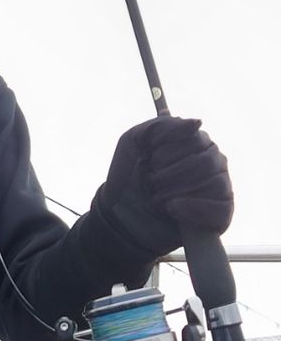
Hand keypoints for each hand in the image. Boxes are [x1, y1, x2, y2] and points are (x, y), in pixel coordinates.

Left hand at [96, 115, 233, 256]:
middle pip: (207, 161)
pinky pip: (220, 208)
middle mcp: (213, 163)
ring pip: (215, 183)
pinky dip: (191, 209)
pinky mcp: (220, 215)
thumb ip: (162, 127)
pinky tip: (171, 209)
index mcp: (196, 143)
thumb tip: (198, 123)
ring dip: (176, 192)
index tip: (147, 160)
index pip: (196, 139)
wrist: (119, 217)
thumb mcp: (133, 142)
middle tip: (151, 183)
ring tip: (157, 199)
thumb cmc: (128, 178)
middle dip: (169, 175)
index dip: (166, 152)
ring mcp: (219, 188)